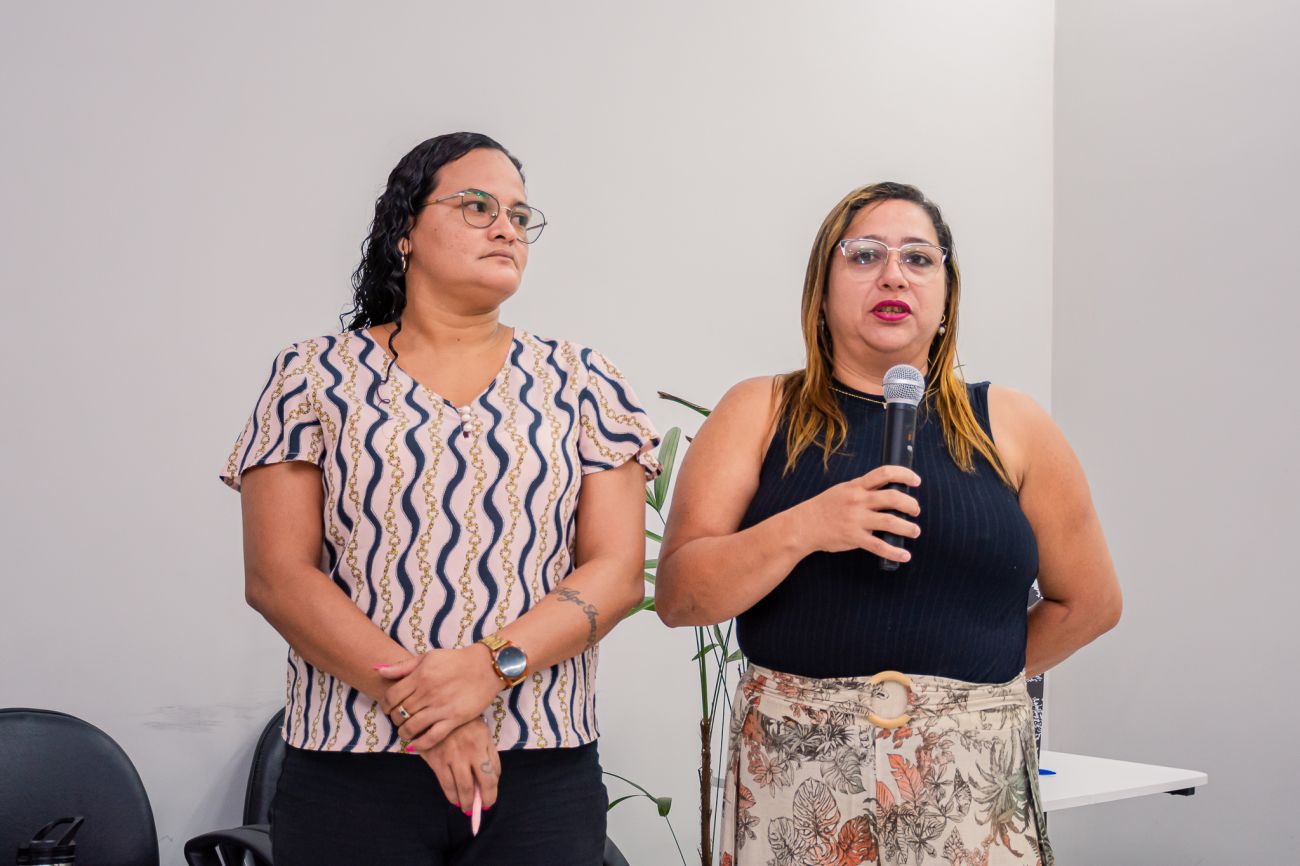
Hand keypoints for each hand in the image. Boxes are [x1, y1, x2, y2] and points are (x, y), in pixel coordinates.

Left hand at [376, 645, 502, 749]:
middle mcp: (428, 692)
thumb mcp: (427, 657)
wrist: (485, 666)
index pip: (392, 696)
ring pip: (412, 727)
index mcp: (420, 676)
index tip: (388, 708)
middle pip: (400, 713)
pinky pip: (432, 737)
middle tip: (398, 720)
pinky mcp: (454, 718)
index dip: (386, 705)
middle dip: (395, 719)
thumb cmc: (455, 660)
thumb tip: (377, 670)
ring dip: (404, 732)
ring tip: (406, 731)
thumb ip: (402, 666)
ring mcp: (441, 707)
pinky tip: (415, 745)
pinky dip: (420, 744)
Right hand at [417, 718, 501, 811]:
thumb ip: (490, 755)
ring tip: (467, 807)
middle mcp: (467, 752)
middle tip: (479, 809)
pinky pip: (444, 784)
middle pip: (475, 785)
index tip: (490, 801)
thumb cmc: (466, 724)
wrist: (438, 710)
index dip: (492, 793)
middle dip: (479, 802)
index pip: (490, 776)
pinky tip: (454, 799)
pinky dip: (451, 795)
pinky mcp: (436, 760)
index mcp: (482, 743)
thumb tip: (493, 781)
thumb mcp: (484, 733)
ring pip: (459, 788)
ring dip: (464, 802)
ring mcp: (450, 757)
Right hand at [792, 465, 920, 560]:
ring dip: (908, 527)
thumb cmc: (825, 508)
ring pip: (890, 521)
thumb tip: (887, 490)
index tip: (916, 481)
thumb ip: (863, 489)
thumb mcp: (843, 490)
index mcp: (856, 486)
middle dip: (911, 504)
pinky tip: (904, 555)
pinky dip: (895, 552)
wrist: (804, 525)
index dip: (904, 475)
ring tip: (915, 531)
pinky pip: (879, 546)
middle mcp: (858, 501)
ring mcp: (856, 519)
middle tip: (915, 510)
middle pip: (893, 498)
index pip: (884, 473)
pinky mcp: (854, 537)